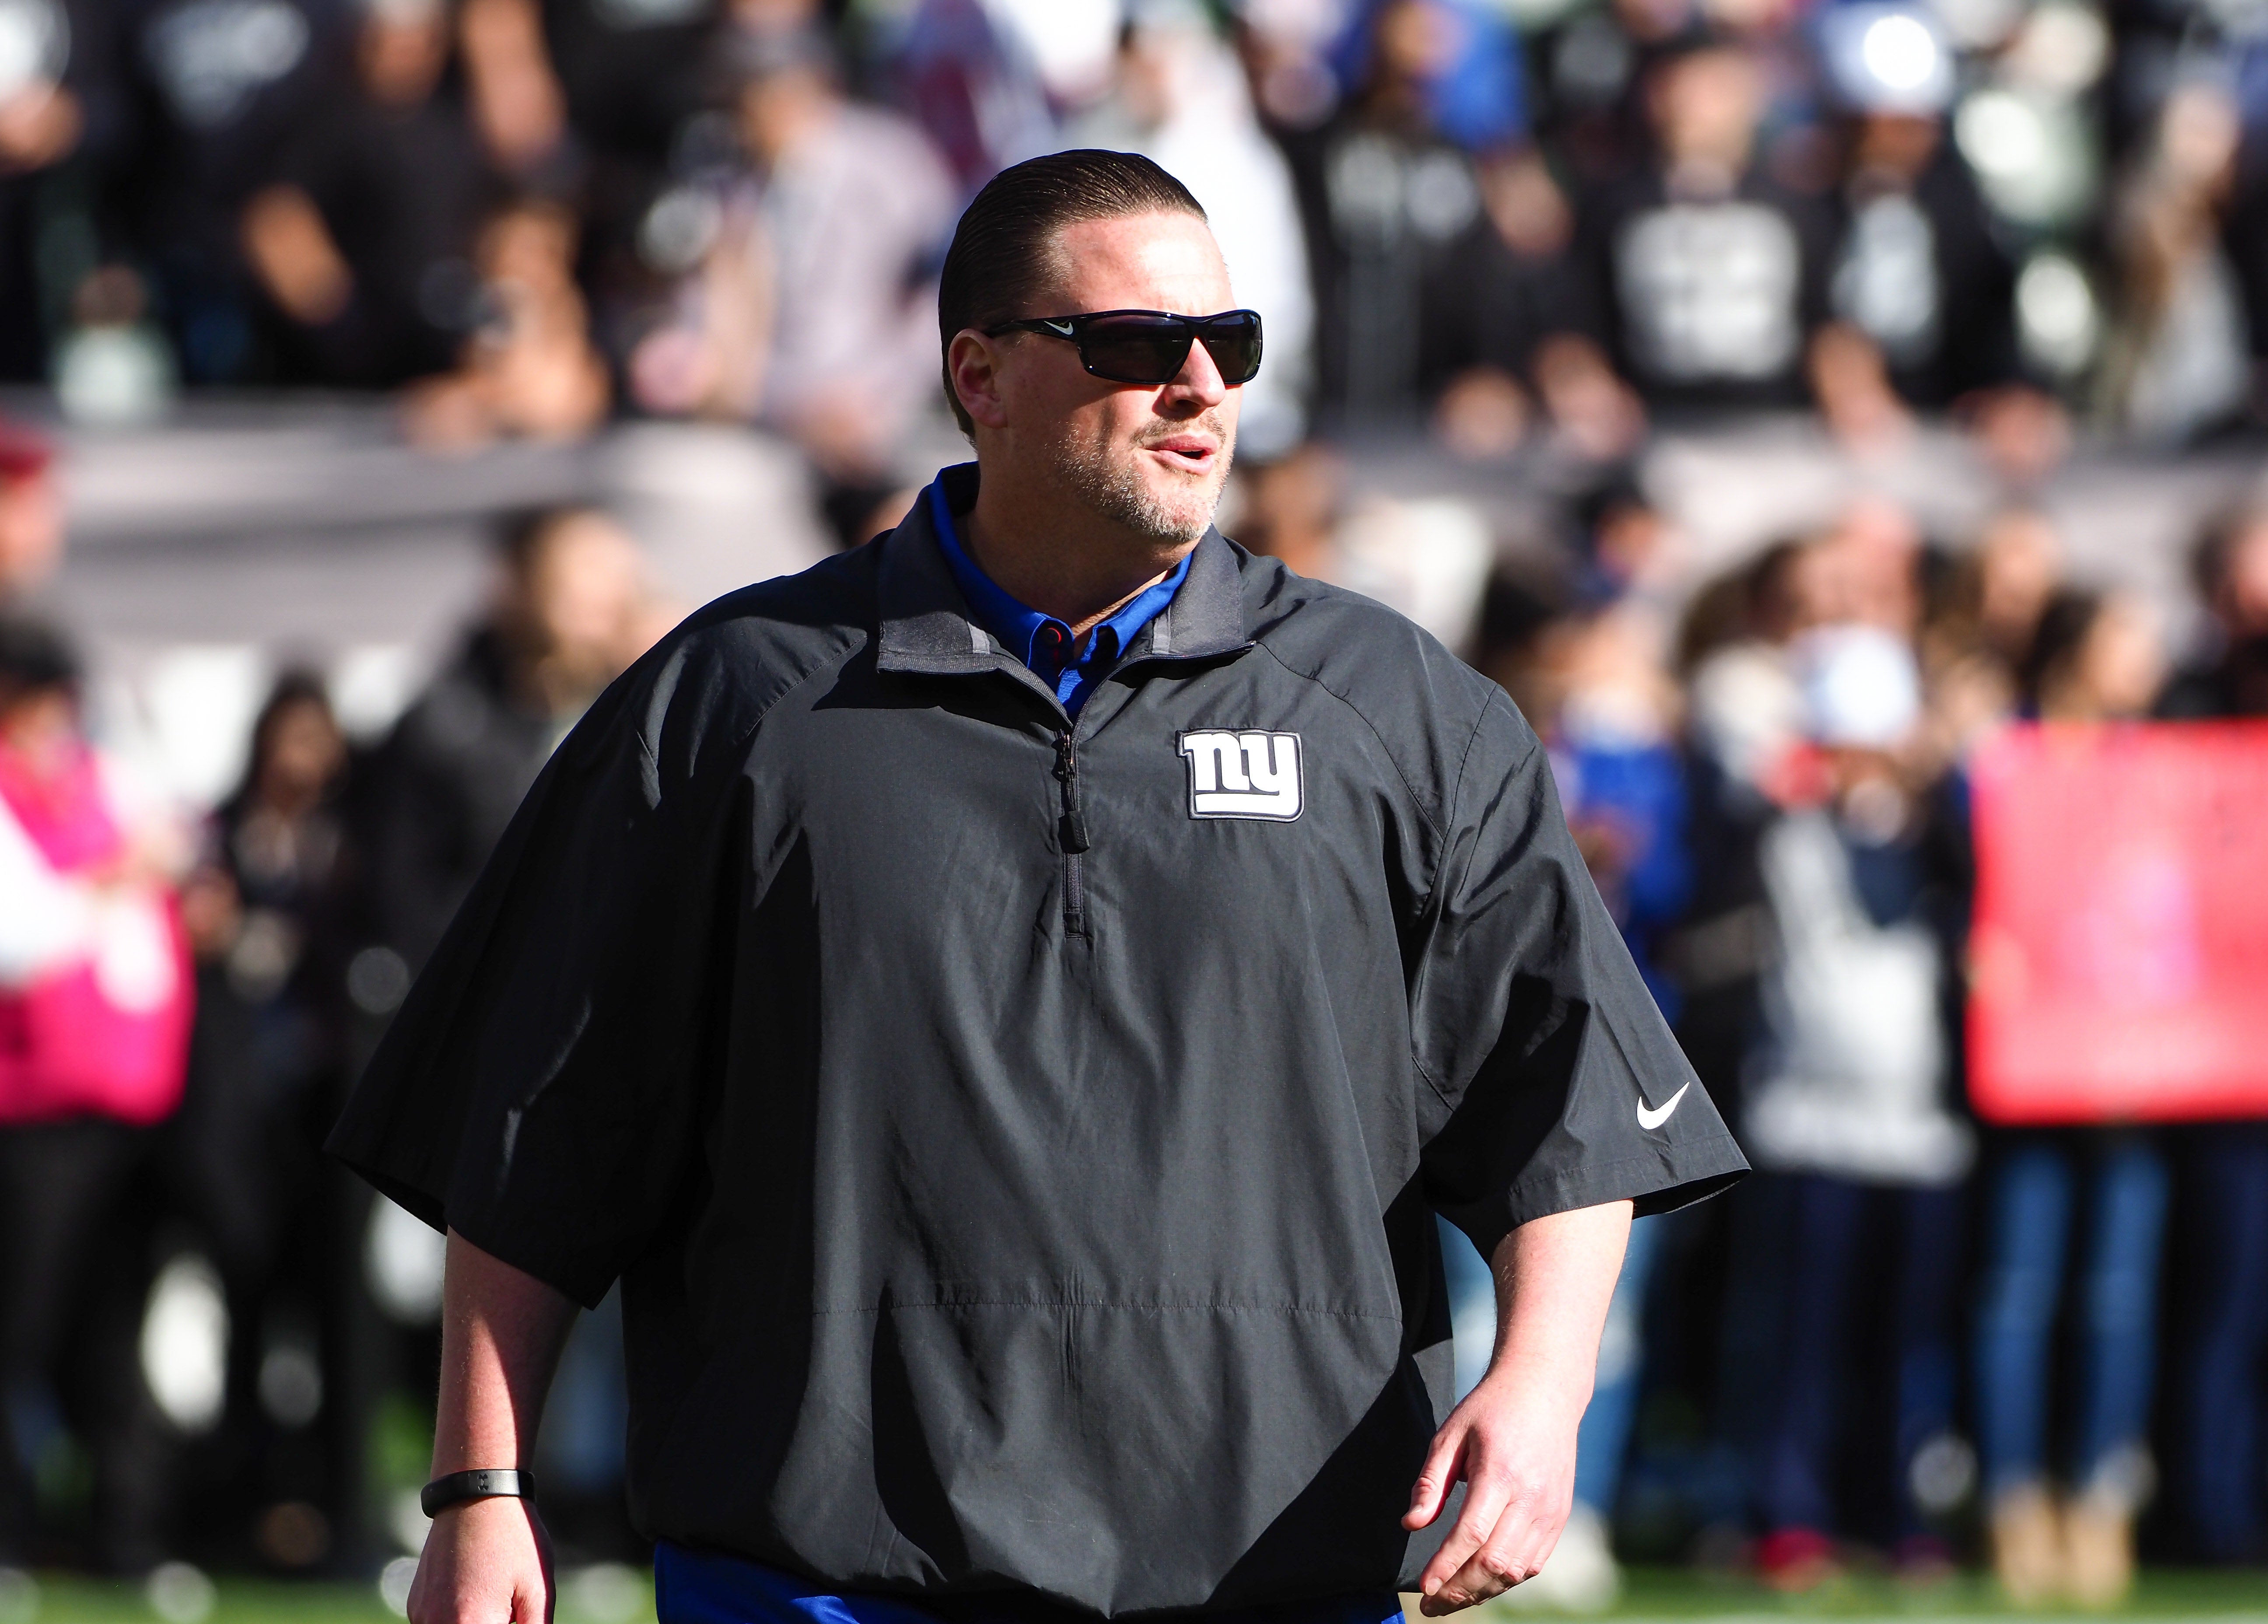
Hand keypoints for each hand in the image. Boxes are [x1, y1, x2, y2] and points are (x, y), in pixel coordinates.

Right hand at [408, 1495, 553, 1623]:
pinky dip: (456, 1620)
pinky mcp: (415, 1606)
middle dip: (492, 1623)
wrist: (476, 1495)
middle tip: (505, 1607)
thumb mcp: (537, 1588)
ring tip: (493, 1597)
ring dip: (473, 1623)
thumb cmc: (513, 1539)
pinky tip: (476, 1593)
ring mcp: (421, 1616)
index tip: (512, 1616)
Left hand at [1402, 1369, 1581, 1614]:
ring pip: (1516, 1570)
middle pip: (1495, 1561)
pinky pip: (1533, 1563)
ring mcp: (1550, 1510)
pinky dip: (1506, 1580)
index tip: (1424, 1588)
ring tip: (1451, 1599)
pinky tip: (1481, 1583)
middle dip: (1460, 1590)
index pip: (1471, 1534)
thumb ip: (1430, 1483)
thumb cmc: (1490, 1410)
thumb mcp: (1450, 1434)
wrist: (1544, 1392)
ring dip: (1482, 1592)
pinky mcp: (1559, 1516)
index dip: (1446, 1566)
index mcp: (1500, 1473)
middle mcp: (1531, 1497)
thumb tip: (1410, 1525)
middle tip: (1431, 1604)